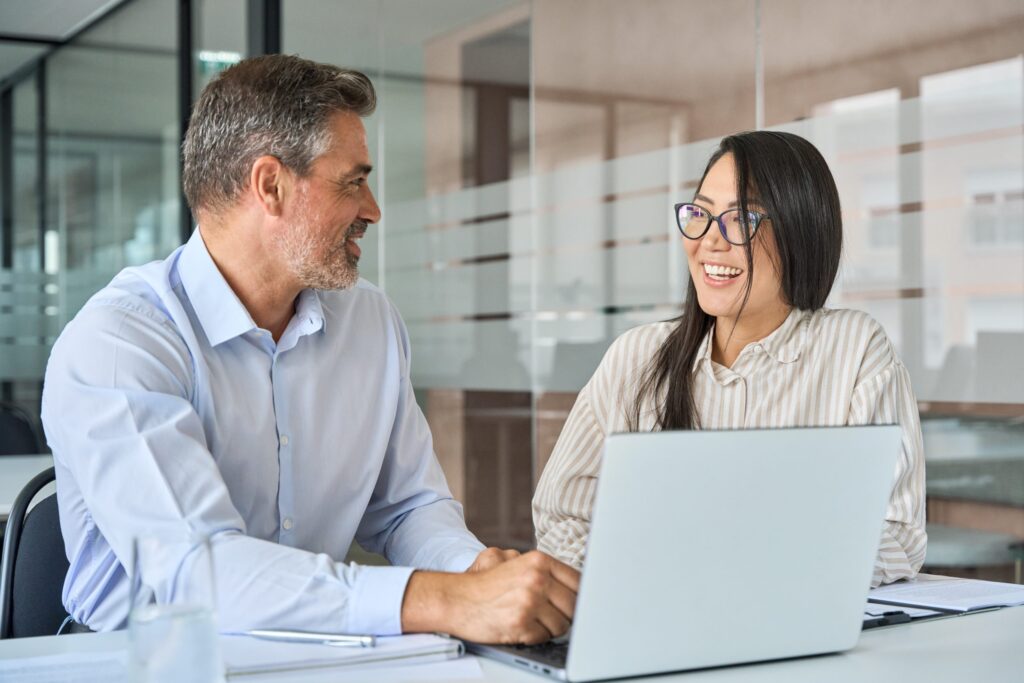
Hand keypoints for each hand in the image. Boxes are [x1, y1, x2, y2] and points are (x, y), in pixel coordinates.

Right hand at [401, 550, 579, 644]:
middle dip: (566, 614)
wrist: (457, 598)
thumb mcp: (515, 562)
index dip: (580, 596)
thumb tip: (578, 584)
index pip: (578, 582)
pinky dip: (536, 636)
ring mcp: (529, 601)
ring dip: (551, 628)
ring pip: (562, 625)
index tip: (578, 603)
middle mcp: (536, 578)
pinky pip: (545, 637)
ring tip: (533, 620)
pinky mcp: (521, 623)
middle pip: (574, 606)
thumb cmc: (486, 584)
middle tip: (550, 615)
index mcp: (539, 561)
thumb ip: (545, 569)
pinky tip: (522, 627)